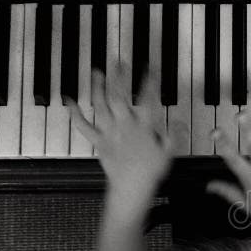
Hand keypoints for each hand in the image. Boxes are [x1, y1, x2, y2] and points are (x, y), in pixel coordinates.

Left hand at [68, 63, 171, 203]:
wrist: (131, 188)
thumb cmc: (150, 172)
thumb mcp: (169, 153)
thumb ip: (175, 134)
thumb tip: (181, 121)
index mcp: (144, 127)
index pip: (147, 99)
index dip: (148, 82)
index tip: (149, 68)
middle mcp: (125, 126)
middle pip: (119, 96)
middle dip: (119, 76)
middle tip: (118, 61)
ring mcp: (110, 133)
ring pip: (101, 105)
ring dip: (97, 87)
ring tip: (96, 72)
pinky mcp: (99, 142)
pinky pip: (84, 126)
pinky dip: (75, 113)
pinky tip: (69, 101)